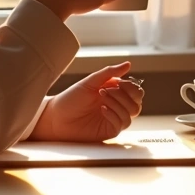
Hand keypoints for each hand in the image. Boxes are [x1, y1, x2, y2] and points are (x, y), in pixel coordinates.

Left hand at [30, 62, 144, 142]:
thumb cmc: (71, 99)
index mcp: (114, 92)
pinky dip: (115, 114)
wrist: (57, 118)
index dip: (131, 87)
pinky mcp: (110, 130)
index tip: (118, 83)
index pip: (134, 90)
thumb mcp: (91, 81)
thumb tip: (128, 64)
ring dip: (118, 103)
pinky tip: (102, 110)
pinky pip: (123, 123)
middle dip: (125, 95)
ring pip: (132, 112)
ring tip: (101, 99)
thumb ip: (110, 72)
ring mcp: (114, 118)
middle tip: (105, 91)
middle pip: (137, 102)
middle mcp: (116, 105)